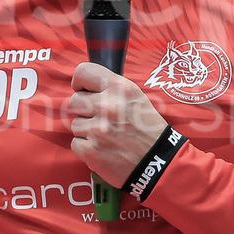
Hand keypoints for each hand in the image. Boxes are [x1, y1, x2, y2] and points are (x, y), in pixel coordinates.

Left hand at [68, 62, 166, 186]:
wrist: (158, 161)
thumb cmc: (147, 129)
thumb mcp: (137, 98)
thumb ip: (111, 88)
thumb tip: (86, 86)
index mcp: (120, 88)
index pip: (83, 72)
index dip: (80, 82)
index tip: (84, 91)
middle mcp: (107, 106)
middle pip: (75, 101)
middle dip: (84, 110)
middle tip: (100, 119)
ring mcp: (97, 129)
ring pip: (75, 124)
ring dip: (87, 131)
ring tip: (107, 136)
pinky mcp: (91, 151)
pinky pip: (76, 143)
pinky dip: (86, 148)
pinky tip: (103, 149)